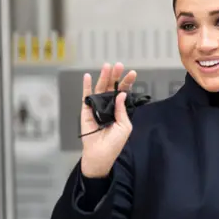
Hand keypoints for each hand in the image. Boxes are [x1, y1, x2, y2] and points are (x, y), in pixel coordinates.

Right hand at [79, 62, 136, 177]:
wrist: (101, 154)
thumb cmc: (115, 143)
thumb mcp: (124, 126)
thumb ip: (122, 110)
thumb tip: (121, 94)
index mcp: (120, 109)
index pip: (123, 92)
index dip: (127, 83)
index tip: (132, 73)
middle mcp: (108, 106)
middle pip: (111, 87)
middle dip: (115, 76)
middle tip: (119, 65)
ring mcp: (97, 107)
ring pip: (100, 89)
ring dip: (103, 77)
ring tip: (107, 66)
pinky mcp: (86, 110)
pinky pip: (86, 96)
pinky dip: (86, 86)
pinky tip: (87, 76)